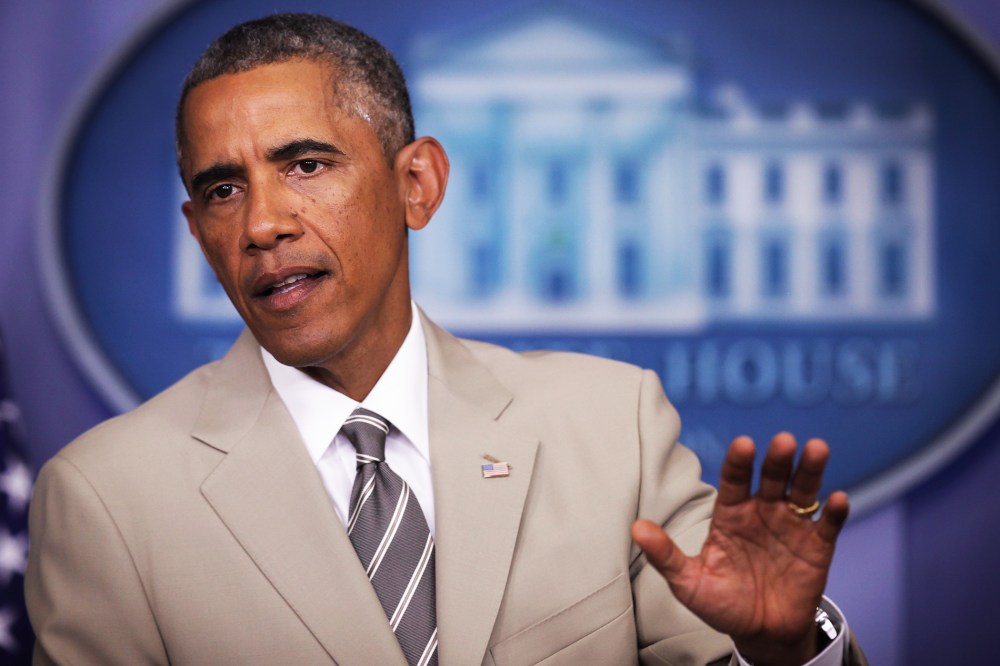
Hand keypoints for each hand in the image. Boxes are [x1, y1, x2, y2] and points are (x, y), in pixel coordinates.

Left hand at [632, 433, 848, 665]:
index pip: (733, 480)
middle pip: (771, 478)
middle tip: (782, 441)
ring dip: (809, 470)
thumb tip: (636, 528)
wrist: (760, 633)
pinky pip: (827, 525)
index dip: (738, 463)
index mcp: (731, 513)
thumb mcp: (689, 581)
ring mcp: (791, 526)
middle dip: (777, 459)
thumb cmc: (721, 602)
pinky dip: (833, 512)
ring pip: (802, 491)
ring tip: (816, 449)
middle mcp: (762, 511)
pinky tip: (836, 499)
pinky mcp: (817, 547)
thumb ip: (666, 555)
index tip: (743, 444)